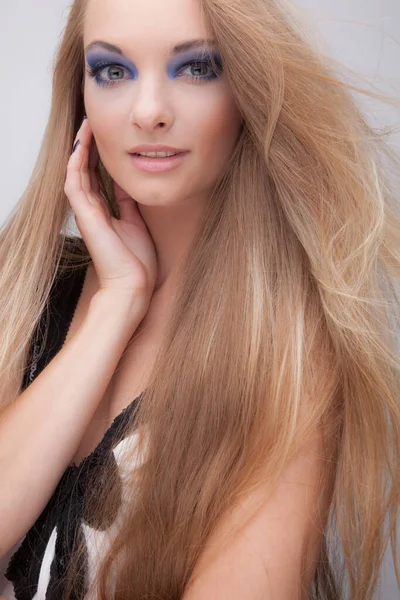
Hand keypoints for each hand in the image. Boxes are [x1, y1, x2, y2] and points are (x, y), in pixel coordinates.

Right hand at [64, 118, 157, 315]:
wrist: (133, 285)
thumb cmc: (136, 262)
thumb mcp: (136, 223)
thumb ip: (129, 204)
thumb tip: (128, 184)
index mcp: (104, 212)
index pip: (97, 176)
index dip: (100, 155)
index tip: (107, 135)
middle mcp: (91, 210)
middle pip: (85, 170)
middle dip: (89, 145)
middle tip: (93, 122)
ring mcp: (86, 212)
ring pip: (77, 171)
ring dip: (81, 148)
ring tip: (87, 125)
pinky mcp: (85, 216)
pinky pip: (76, 182)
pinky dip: (78, 161)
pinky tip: (83, 143)